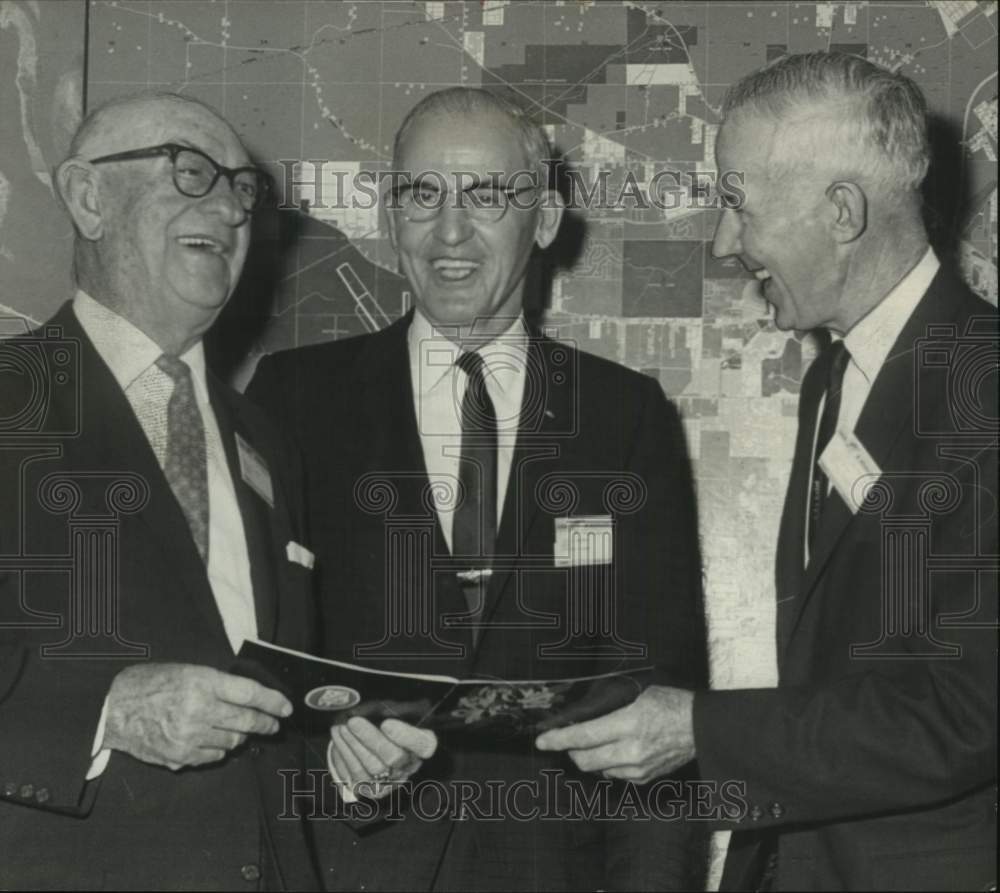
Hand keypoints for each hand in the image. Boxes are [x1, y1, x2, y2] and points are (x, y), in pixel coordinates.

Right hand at [103, 663, 291, 770]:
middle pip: (246, 721)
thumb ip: (219, 685)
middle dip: (265, 724)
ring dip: (239, 736)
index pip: (249, 693)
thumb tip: (251, 699)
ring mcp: (189, 736)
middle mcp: (198, 710)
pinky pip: (214, 757)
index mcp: (202, 682)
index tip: (286, 708)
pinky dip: (218, 750)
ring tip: (234, 729)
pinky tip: (210, 740)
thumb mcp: (187, 671)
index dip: (273, 701)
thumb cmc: (152, 685)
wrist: (113, 709)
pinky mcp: (179, 757)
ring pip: (233, 741)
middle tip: (273, 725)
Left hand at [327, 717, 436, 799]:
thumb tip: (375, 699)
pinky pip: (357, 773)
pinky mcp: (370, 788)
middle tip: (354, 721)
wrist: (372, 746)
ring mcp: (390, 780)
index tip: (386, 723)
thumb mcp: (397, 712)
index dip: (407, 736)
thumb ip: (393, 709)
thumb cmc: (387, 722)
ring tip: (342, 726)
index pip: (424, 744)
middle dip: (372, 738)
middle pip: (395, 757)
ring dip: (354, 744)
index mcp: (423, 743)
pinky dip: (345, 752)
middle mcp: (409, 764)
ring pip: (374, 767)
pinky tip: (338, 736)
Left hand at [535, 686, 695, 782]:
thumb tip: (581, 713)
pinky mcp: (644, 778)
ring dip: (590, 757)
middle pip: (584, 760)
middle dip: (570, 750)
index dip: (558, 739)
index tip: (541, 741)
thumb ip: (609, 705)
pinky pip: (614, 774)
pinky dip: (608, 763)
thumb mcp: (637, 694)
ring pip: (597, 769)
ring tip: (596, 741)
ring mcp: (638, 768)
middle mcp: (631, 750)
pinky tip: (615, 749)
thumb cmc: (669, 703)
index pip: (584, 736)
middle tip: (568, 739)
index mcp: (629, 723)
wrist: (700, 727)